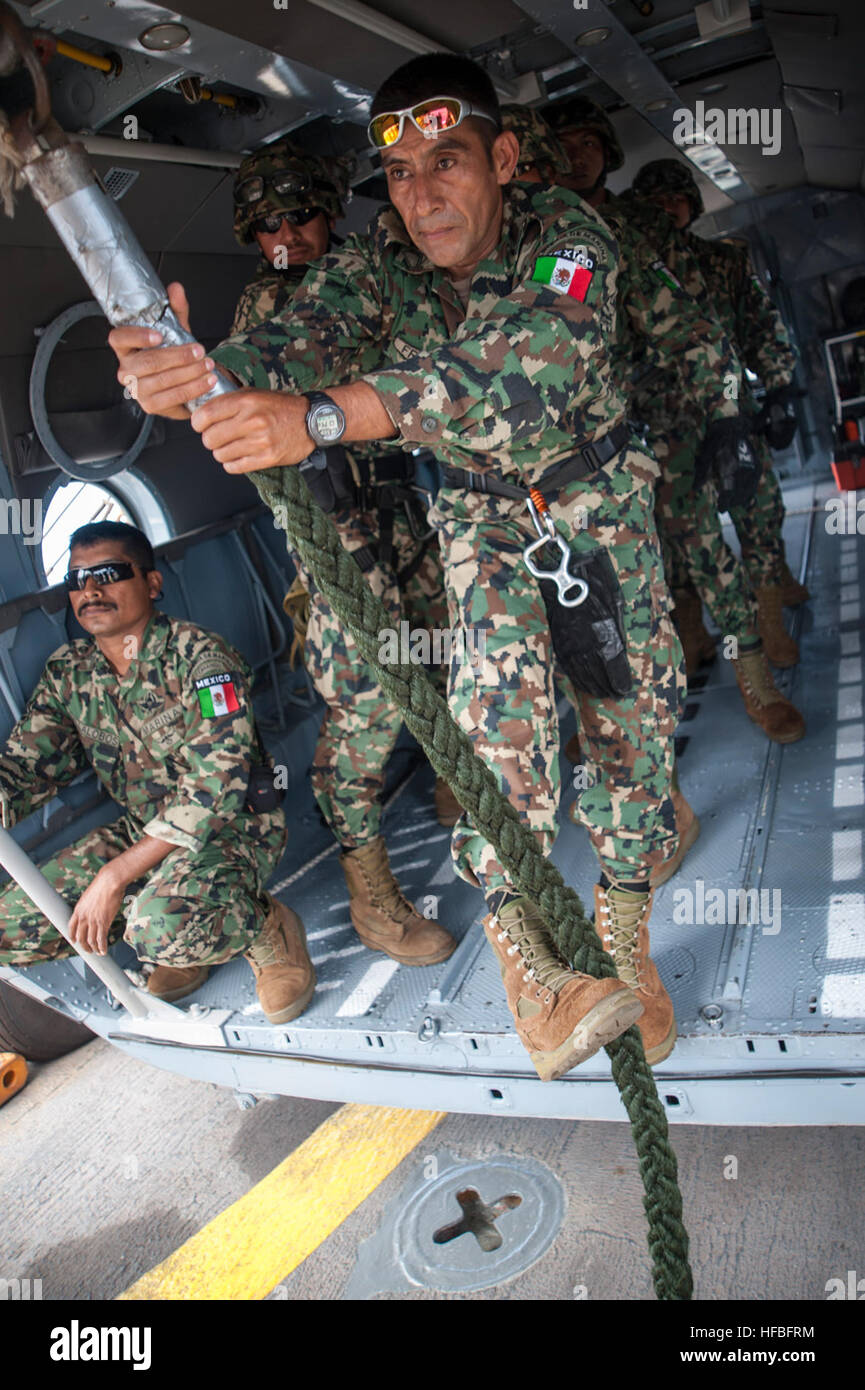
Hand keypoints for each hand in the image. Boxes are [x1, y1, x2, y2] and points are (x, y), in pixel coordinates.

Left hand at [68, 863, 127, 955]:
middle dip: (84, 946)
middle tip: (88, 950)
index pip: (71, 928)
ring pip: (91, 940)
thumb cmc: (102, 885)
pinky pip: (101, 939)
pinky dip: (102, 947)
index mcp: (78, 910)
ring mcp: (93, 921)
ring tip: (98, 952)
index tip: (74, 941)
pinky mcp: (103, 922)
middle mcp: (83, 917)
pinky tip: (104, 950)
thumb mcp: (89, 896)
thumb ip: (88, 906)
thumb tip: (92, 911)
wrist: (109, 882)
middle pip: (80, 937)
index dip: (72, 937)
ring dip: (94, 948)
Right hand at [108, 283, 216, 419]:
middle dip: (177, 356)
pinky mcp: (150, 406)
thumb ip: (175, 309)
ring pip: (161, 381)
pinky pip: (172, 398)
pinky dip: (192, 389)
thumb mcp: (175, 328)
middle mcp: (126, 369)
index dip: (136, 337)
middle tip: (199, 351)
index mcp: (125, 347)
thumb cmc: (173, 351)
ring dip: (188, 373)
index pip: (118, 338)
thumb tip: (175, 288)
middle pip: (147, 363)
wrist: (183, 379)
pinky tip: (207, 381)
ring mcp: (136, 390)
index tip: (158, 335)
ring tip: (208, 365)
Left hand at [190, 390, 311, 472]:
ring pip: (220, 454)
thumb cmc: (280, 407)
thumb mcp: (254, 394)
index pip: (205, 416)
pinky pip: (235, 467)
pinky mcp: (267, 458)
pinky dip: (232, 463)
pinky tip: (238, 456)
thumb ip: (229, 401)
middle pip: (210, 438)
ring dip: (222, 452)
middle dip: (210, 439)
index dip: (197, 423)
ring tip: (231, 446)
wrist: (310, 421)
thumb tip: (202, 411)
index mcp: (246, 401)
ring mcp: (260, 441)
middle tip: (217, 437)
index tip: (201, 425)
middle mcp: (252, 421)